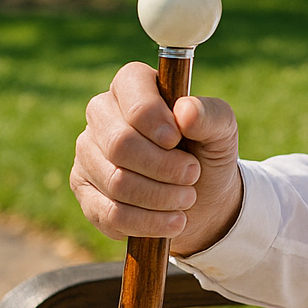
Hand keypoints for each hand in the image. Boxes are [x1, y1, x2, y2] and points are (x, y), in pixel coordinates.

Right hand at [70, 61, 243, 255]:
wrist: (203, 200)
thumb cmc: (207, 153)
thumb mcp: (222, 131)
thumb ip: (212, 115)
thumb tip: (184, 112)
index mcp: (134, 86)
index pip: (129, 85)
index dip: (152, 115)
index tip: (177, 139)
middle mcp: (102, 116)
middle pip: (120, 142)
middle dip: (164, 167)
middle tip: (192, 175)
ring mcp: (88, 155)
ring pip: (116, 181)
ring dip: (161, 197)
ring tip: (187, 198)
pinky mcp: (85, 193)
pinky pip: (110, 213)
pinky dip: (148, 222)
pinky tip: (172, 221)